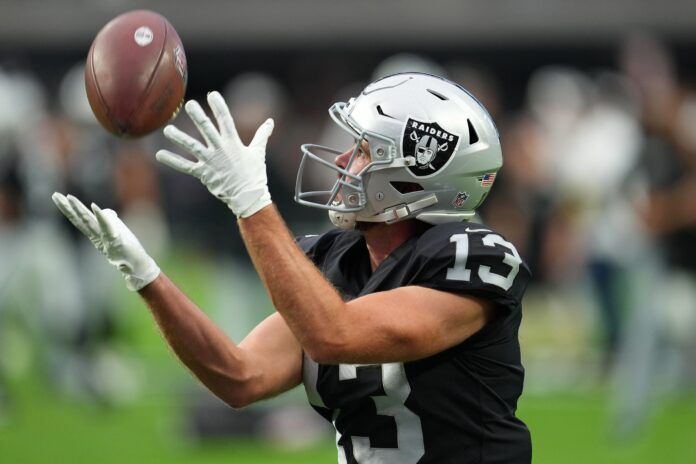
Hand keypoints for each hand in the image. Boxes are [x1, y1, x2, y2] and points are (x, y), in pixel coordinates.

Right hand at [51, 193, 160, 290]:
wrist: (137, 265)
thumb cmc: (125, 249)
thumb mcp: (115, 230)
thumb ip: (108, 220)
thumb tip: (104, 211)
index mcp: (96, 234)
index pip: (79, 219)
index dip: (68, 209)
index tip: (57, 196)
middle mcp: (98, 236)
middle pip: (80, 220)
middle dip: (68, 207)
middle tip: (55, 195)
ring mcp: (105, 239)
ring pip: (90, 222)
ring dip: (80, 210)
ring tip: (70, 198)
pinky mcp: (116, 241)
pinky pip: (107, 227)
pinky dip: (101, 217)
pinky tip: (95, 207)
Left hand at [156, 91, 274, 217]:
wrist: (248, 196)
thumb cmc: (254, 174)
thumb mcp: (258, 152)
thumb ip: (262, 135)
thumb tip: (271, 121)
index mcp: (233, 143)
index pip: (226, 120)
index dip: (219, 106)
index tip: (212, 94)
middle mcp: (220, 150)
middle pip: (207, 129)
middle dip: (198, 116)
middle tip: (189, 104)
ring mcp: (210, 161)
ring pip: (192, 146)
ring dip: (179, 138)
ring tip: (168, 129)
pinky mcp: (203, 173)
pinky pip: (185, 166)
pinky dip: (172, 161)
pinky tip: (159, 154)